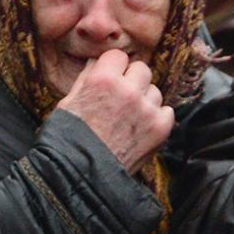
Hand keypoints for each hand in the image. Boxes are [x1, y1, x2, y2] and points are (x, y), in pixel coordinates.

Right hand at [56, 49, 173, 173]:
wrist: (82, 177)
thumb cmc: (68, 140)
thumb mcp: (68, 103)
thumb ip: (87, 78)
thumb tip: (98, 62)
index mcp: (102, 80)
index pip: (118, 56)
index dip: (113, 67)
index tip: (111, 77)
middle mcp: (128, 90)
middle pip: (141, 69)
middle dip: (132, 80)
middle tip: (120, 98)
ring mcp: (147, 108)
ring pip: (154, 90)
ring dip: (144, 100)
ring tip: (127, 119)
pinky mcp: (161, 126)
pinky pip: (166, 110)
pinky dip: (156, 117)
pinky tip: (139, 129)